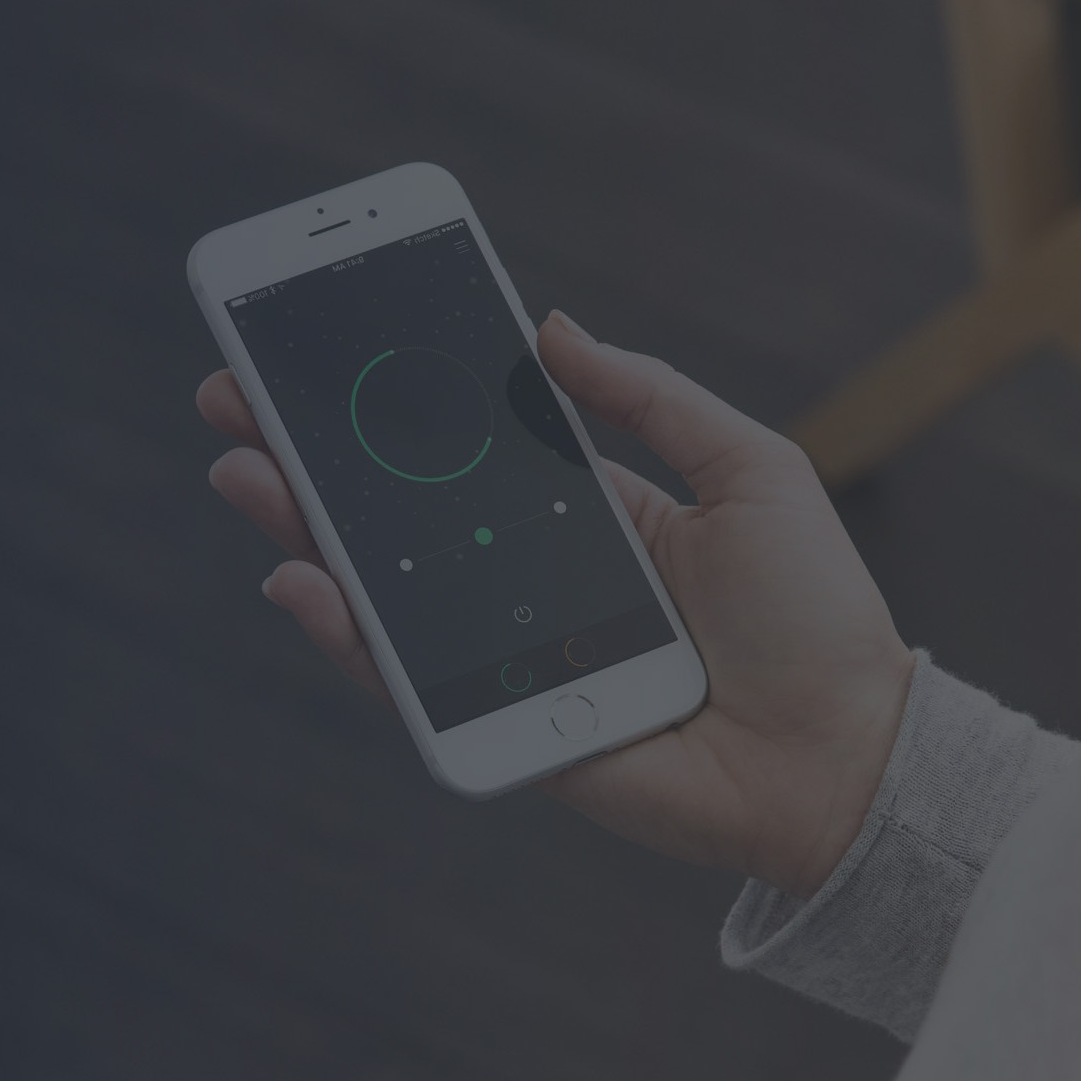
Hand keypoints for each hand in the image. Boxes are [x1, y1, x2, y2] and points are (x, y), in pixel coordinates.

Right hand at [199, 312, 914, 896]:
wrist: (847, 753)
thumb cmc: (816, 617)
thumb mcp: (748, 470)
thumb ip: (649, 398)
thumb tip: (552, 326)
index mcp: (588, 520)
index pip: (462, 456)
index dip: (391, 412)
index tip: (320, 354)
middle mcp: (533, 588)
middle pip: (399, 518)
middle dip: (312, 461)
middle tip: (234, 403)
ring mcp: (509, 661)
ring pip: (383, 596)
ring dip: (303, 535)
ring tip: (245, 474)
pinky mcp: (504, 729)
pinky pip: (410, 683)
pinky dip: (348, 637)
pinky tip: (303, 580)